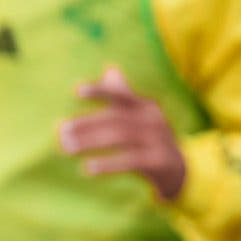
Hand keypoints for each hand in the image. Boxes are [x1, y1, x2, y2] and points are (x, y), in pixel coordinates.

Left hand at [60, 65, 186, 200]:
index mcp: (145, 106)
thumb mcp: (141, 116)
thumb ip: (124, 95)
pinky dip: (108, 164)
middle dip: (87, 124)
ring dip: (91, 142)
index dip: (101, 91)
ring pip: (120, 138)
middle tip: (61, 132)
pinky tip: (88, 168)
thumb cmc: (152, 139)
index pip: (121, 95)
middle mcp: (152, 119)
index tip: (77, 91)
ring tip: (67, 149)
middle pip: (115, 119)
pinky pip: (130, 161)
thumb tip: (110, 68)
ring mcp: (157, 140)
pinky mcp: (158, 161)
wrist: (179, 171)